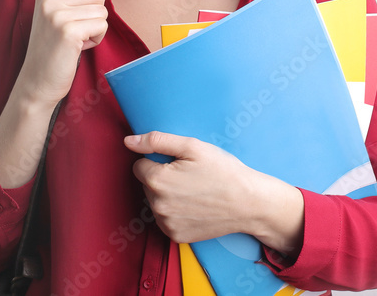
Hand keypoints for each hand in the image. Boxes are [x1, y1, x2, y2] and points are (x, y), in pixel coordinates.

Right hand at [17, 0, 107, 107]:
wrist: (37, 79)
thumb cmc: (54, 45)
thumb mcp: (56, 12)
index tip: (75, 14)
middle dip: (95, 13)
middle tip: (76, 29)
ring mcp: (57, 14)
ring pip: (103, 11)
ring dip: (95, 28)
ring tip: (75, 39)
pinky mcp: (68, 32)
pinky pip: (102, 26)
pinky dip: (96, 39)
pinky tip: (77, 47)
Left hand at [123, 132, 303, 253]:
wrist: (248, 203)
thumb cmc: (223, 171)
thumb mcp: (193, 146)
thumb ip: (157, 140)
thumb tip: (129, 141)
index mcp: (157, 180)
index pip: (140, 165)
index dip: (159, 160)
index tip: (179, 163)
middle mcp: (156, 205)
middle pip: (147, 184)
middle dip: (162, 178)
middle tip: (190, 175)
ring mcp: (165, 223)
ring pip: (155, 202)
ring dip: (167, 195)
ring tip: (194, 190)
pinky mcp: (175, 236)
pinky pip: (165, 219)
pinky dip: (176, 212)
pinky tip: (195, 206)